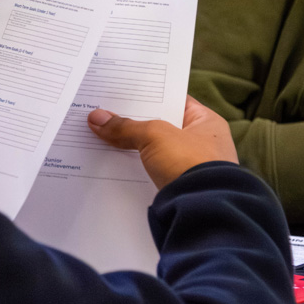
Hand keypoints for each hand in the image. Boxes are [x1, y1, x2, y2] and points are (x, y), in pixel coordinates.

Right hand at [87, 96, 238, 188]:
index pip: (174, 100)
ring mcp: (192, 166)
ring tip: (103, 136)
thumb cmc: (189, 163)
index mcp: (206, 122)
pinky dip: (137, 167)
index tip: (124, 92)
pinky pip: (154, 170)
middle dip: (136, 122)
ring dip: (134, 146)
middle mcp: (203, 142)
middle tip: (107, 112)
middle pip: (162, 126)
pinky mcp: (180, 187)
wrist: (200, 210)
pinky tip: (114, 162)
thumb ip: (126, 126)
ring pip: (156, 150)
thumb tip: (97, 118)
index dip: (149, 95)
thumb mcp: (155, 135)